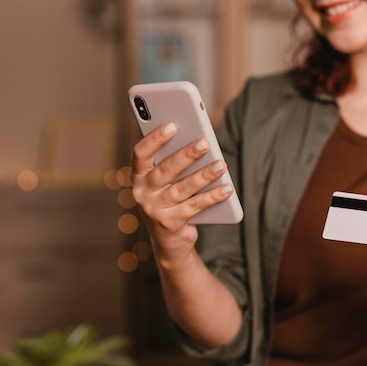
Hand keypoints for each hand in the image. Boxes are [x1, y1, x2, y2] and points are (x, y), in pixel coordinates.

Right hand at [131, 122, 233, 250]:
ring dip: (204, 175)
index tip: (172, 125)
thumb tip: (199, 142)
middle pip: (165, 170)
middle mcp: (142, 193)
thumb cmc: (170, 199)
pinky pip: (195, 206)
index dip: (155, 139)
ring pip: (182, 188)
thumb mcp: (167, 181)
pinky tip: (227, 188)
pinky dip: (213, 196)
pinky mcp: (170, 224)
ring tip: (221, 164)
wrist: (169, 240)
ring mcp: (155, 210)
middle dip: (187, 155)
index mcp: (139, 176)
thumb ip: (174, 163)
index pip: (140, 154)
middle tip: (205, 143)